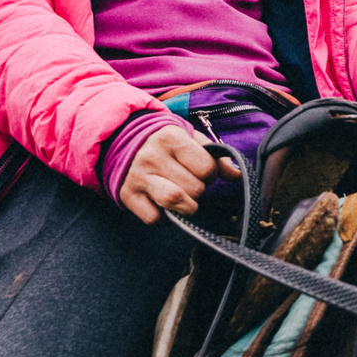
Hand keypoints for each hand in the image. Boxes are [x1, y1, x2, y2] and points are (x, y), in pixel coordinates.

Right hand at [116, 126, 239, 223]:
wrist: (118, 139)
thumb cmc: (162, 141)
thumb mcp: (187, 138)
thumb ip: (214, 154)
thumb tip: (238, 175)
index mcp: (171, 138)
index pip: (207, 168)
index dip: (210, 173)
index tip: (200, 170)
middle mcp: (153, 157)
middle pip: (195, 189)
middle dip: (198, 190)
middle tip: (188, 182)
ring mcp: (138, 177)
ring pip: (176, 202)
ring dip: (186, 206)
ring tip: (182, 198)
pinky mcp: (127, 196)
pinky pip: (154, 218)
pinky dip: (164, 218)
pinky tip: (162, 205)